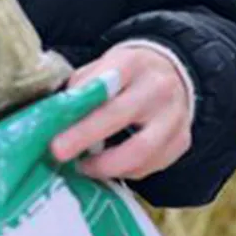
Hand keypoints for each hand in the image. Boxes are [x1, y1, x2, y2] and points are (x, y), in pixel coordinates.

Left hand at [50, 45, 192, 180]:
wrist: (173, 74)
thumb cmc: (126, 74)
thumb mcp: (104, 65)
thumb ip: (82, 86)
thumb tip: (54, 115)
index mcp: (133, 63)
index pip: (106, 81)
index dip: (81, 103)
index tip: (58, 120)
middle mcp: (157, 87)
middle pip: (120, 115)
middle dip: (85, 136)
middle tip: (58, 152)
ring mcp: (174, 116)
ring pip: (140, 151)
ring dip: (106, 165)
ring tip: (83, 167)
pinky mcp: (181, 141)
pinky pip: (150, 166)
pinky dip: (124, 172)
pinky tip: (107, 167)